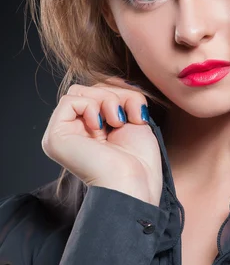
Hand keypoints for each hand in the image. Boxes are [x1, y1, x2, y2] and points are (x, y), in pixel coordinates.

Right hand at [41, 77, 162, 205]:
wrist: (134, 184)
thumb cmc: (140, 161)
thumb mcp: (134, 117)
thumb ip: (120, 97)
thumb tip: (112, 80)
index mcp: (91, 132)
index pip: (99, 93)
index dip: (121, 94)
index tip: (138, 114)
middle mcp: (74, 133)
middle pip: (90, 89)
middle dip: (114, 95)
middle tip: (126, 118)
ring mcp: (62, 135)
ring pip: (80, 91)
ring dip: (105, 100)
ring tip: (116, 122)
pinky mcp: (55, 137)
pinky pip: (69, 100)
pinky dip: (90, 106)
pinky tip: (100, 126)